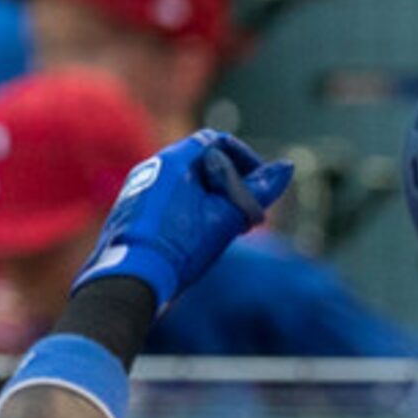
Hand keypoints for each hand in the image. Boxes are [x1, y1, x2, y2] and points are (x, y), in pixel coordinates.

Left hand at [72, 131, 292, 307]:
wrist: (132, 276)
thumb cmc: (181, 247)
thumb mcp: (226, 218)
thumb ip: (259, 191)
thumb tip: (287, 167)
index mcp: (174, 160)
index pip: (217, 140)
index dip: (245, 159)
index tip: (259, 185)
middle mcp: (153, 167)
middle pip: (201, 161)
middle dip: (229, 182)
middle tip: (245, 211)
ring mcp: (138, 187)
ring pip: (184, 180)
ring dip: (210, 196)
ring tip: (222, 226)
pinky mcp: (131, 207)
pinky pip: (167, 196)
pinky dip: (189, 207)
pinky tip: (195, 235)